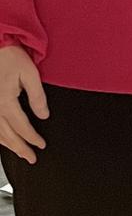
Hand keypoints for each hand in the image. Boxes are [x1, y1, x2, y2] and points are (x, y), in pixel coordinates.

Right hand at [0, 45, 48, 162]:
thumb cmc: (12, 57)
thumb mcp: (30, 73)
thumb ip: (37, 96)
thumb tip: (43, 115)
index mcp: (5, 101)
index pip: (22, 126)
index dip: (32, 138)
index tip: (41, 145)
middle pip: (7, 135)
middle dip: (21, 148)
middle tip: (32, 158)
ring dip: (9, 145)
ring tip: (21, 153)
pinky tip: (5, 140)